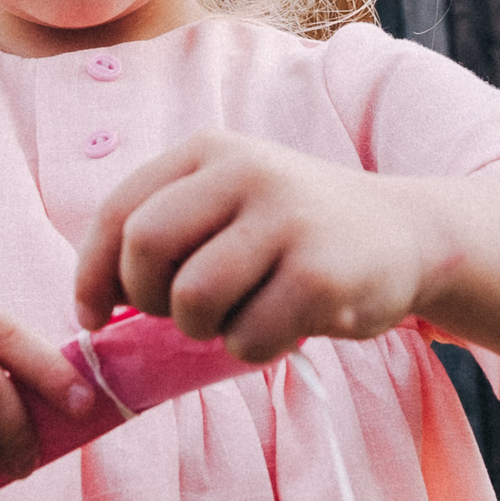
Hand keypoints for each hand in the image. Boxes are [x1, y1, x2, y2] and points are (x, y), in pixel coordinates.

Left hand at [72, 130, 436, 364]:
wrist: (407, 234)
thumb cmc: (295, 230)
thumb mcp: (230, 203)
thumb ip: (167, 233)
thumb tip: (93, 305)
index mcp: (210, 152)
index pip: (119, 212)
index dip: (92, 273)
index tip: (93, 315)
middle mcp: (246, 173)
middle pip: (146, 247)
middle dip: (145, 299)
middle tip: (179, 314)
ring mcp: (287, 220)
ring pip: (192, 299)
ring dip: (202, 329)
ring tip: (237, 316)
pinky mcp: (320, 274)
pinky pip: (247, 337)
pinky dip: (252, 349)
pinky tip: (282, 327)